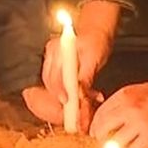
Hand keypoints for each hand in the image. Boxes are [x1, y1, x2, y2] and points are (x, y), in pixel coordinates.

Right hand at [28, 1, 117, 130]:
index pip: (53, 75)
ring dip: (69, 100)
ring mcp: (52, 63)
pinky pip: (60, 87)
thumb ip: (86, 75)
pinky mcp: (57, 70)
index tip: (66, 102)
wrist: (96, 32)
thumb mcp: (94, 57)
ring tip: (85, 108)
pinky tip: (86, 100)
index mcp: (57, 49)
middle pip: (50, 85)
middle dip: (62, 101)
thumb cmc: (96, 40)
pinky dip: (72, 96)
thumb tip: (80, 93)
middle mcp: (51, 56)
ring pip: (55, 88)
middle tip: (76, 114)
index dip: (59, 91)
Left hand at [89, 63, 147, 147]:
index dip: (96, 126)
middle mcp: (128, 108)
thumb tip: (109, 121)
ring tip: (121, 146)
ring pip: (115, 143)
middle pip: (102, 129)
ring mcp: (139, 123)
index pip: (99, 114)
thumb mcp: (136, 91)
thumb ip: (121, 104)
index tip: (97, 131)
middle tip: (104, 141)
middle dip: (101, 138)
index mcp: (123, 95)